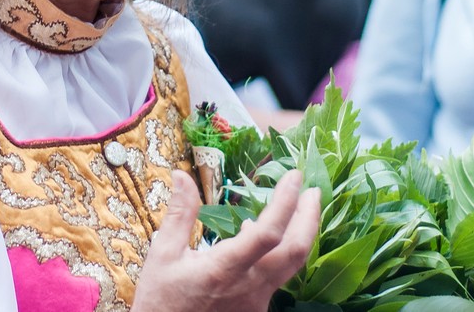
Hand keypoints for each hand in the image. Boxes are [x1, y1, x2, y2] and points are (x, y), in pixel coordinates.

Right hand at [132, 168, 319, 311]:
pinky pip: (276, 278)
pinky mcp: (256, 310)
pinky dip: (277, 253)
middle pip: (295, 252)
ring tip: (298, 209)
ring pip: (291, 267)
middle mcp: (249, 288)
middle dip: (310, 217)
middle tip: (312, 190)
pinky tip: (263, 241)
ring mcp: (257, 302)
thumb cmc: (161, 300)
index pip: (268, 232)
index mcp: (224, 269)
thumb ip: (179, 213)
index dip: (285, 202)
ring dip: (299, 234)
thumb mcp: (163, 253)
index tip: (293, 176)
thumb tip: (182, 174)